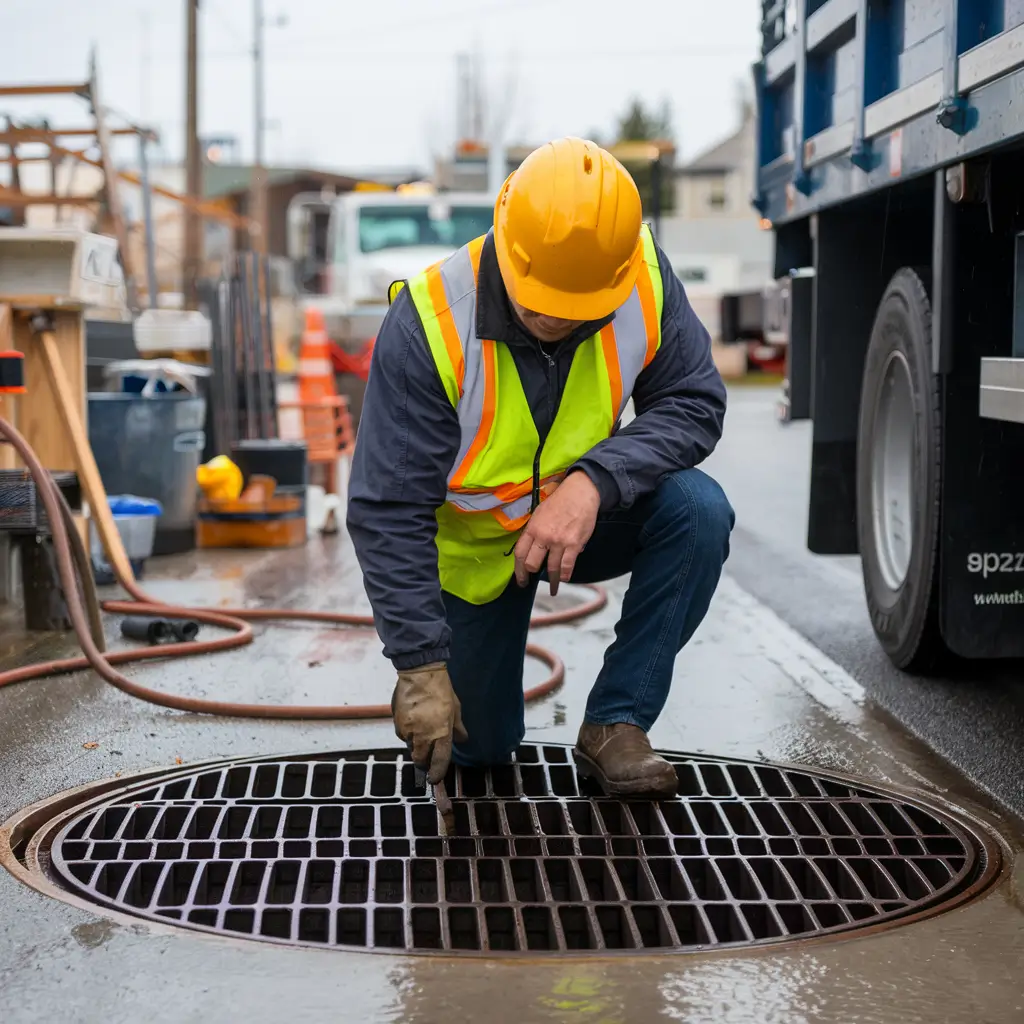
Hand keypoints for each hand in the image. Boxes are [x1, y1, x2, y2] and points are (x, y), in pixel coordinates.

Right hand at [392, 663, 467, 782]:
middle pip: (420, 759)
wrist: (419, 673)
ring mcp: (408, 730)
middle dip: (423, 761)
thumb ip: (458, 728)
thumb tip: (462, 740)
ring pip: (410, 746)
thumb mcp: (455, 709)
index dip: (437, 773)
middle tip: (427, 756)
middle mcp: (424, 736)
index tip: (434, 779)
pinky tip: (413, 720)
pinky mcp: (397, 722)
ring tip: (421, 730)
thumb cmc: (441, 689)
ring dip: (415, 745)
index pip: (439, 761)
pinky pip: (402, 734)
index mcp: (441, 733)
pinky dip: (407, 733)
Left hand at [513, 471, 599, 595]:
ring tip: (552, 588)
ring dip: (552, 580)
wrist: (580, 493)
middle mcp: (543, 536)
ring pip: (551, 568)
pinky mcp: (574, 544)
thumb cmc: (560, 502)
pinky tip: (564, 579)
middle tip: (532, 581)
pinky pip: (567, 566)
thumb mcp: (539, 513)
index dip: (518, 569)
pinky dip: (565, 575)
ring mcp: (559, 542)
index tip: (520, 578)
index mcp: (532, 528)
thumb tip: (533, 548)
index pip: (520, 553)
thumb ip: (534, 531)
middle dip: (531, 574)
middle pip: (532, 564)